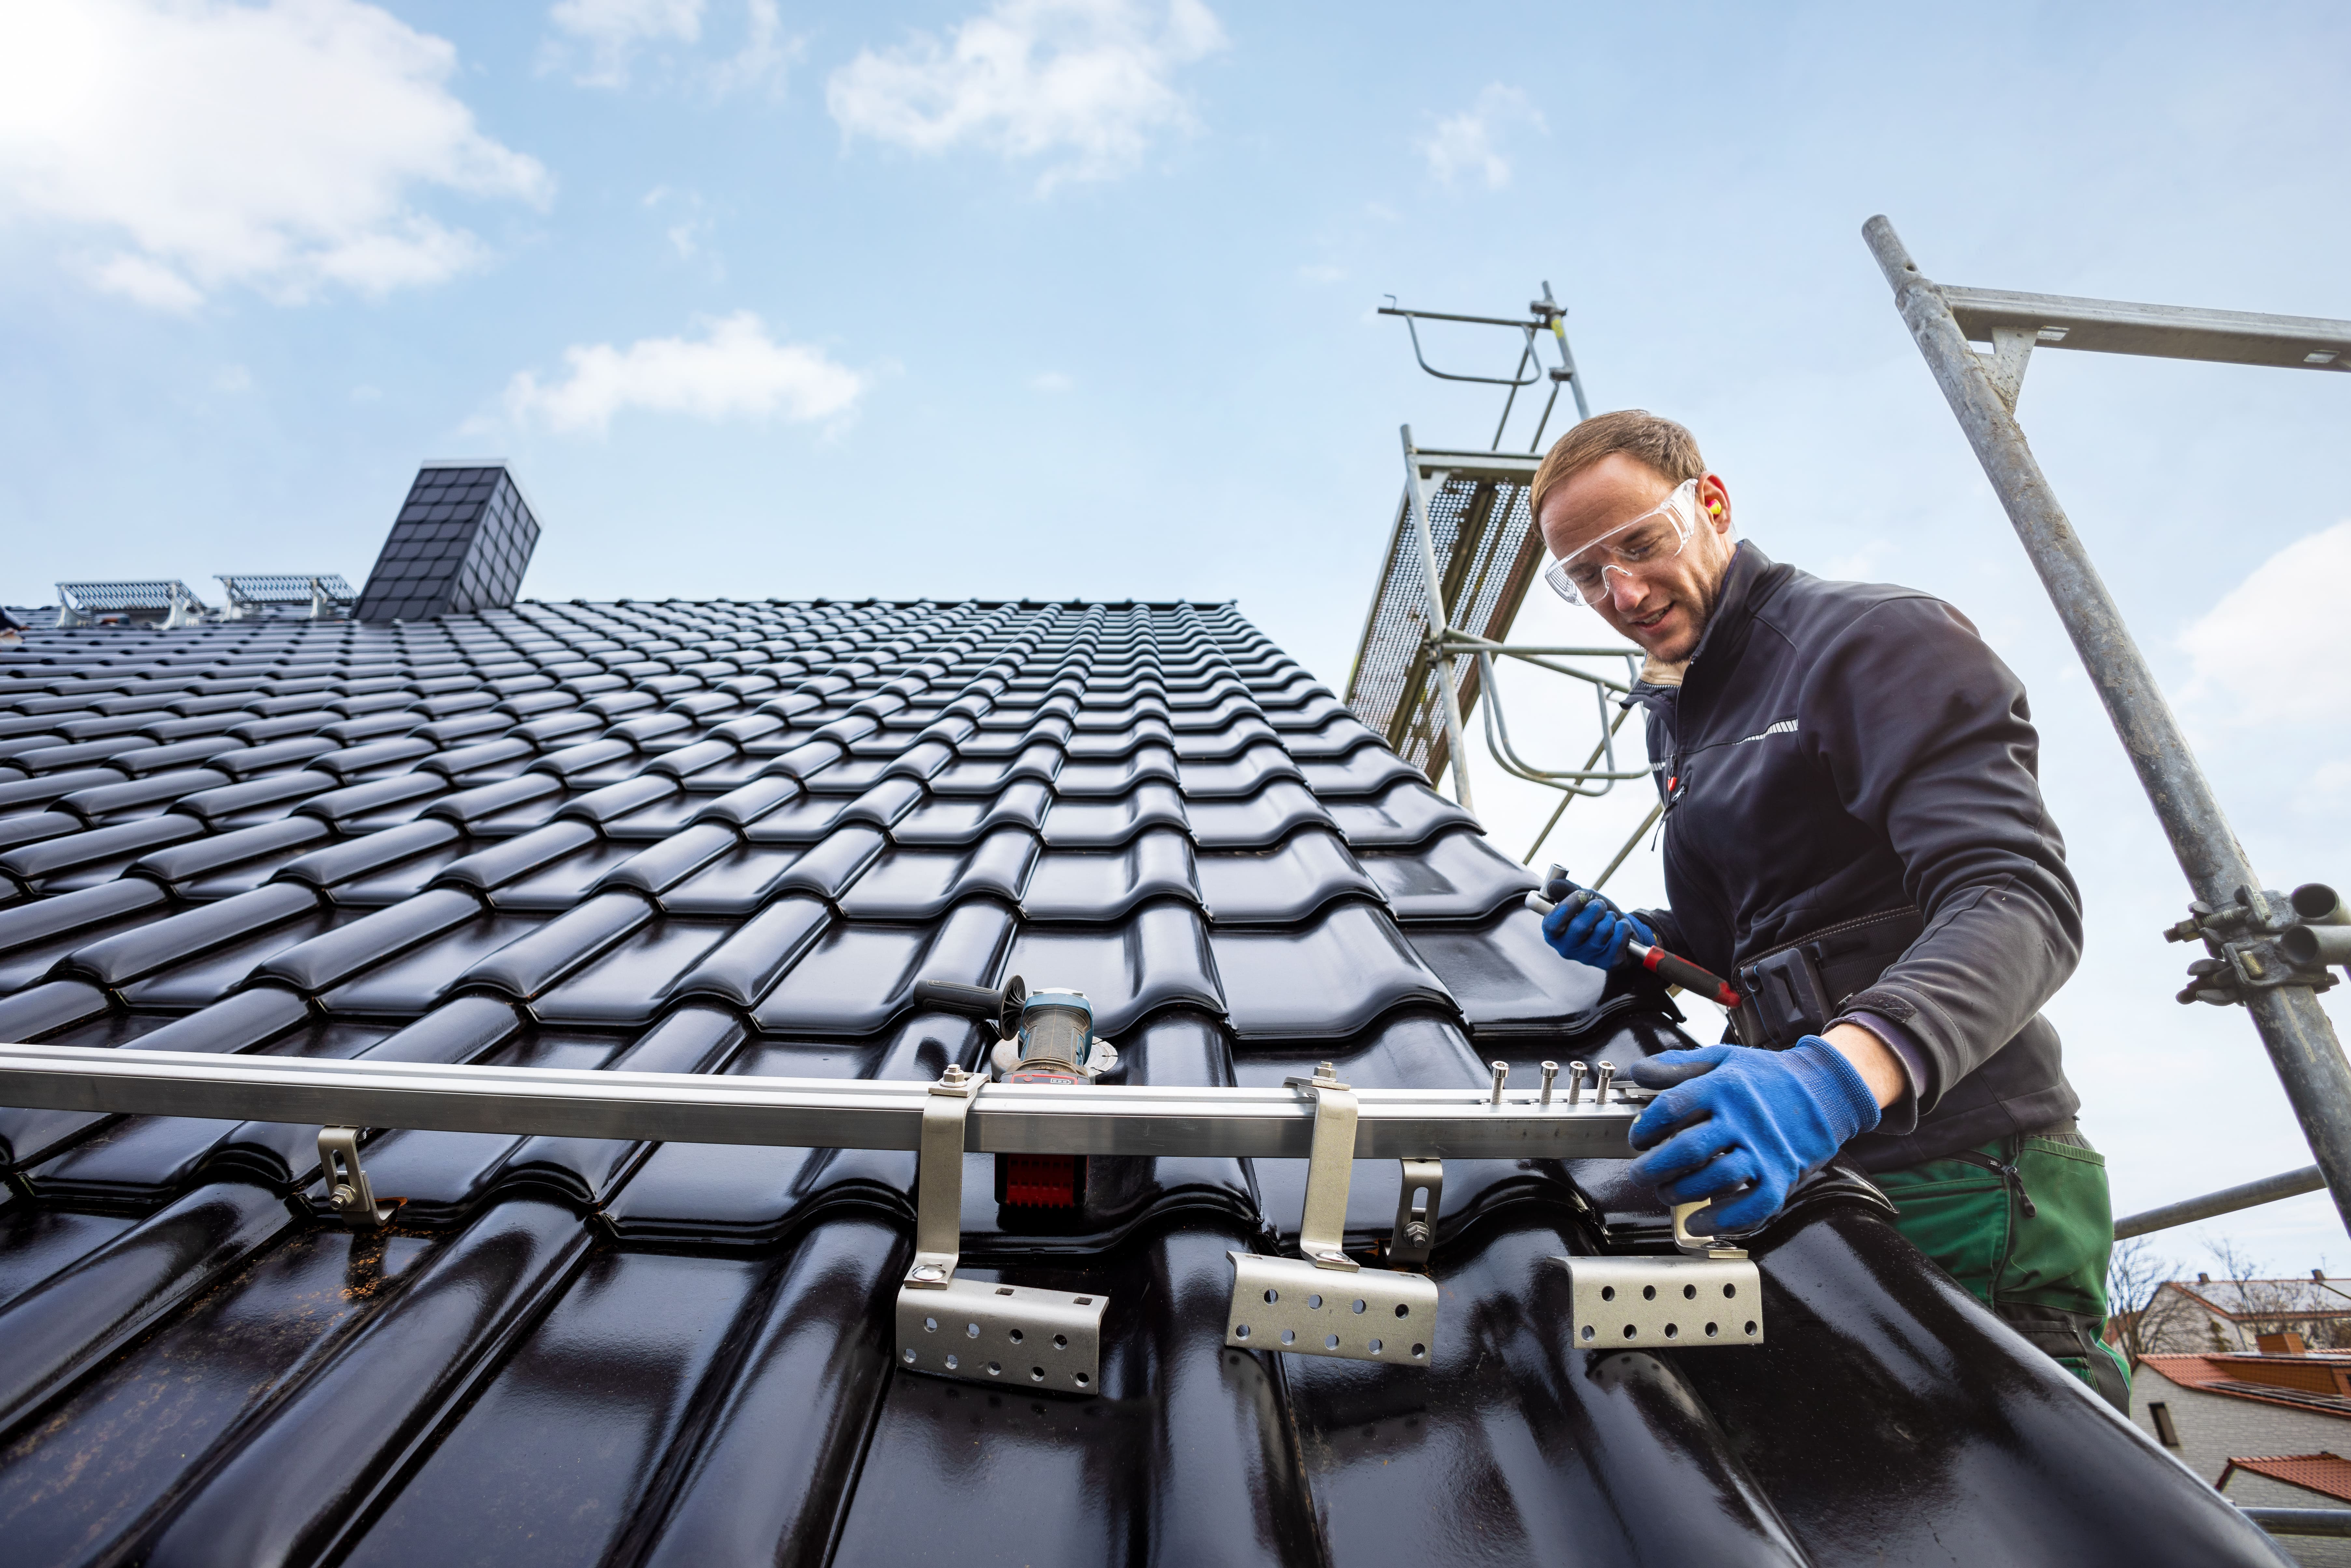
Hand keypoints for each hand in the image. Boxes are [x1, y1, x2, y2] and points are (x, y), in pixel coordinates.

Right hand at [1539, 884, 1653, 969]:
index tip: (1581, 894)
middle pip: (1579, 926)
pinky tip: (1619, 929)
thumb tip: (1551, 886)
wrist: (1617, 932)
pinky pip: (1620, 937)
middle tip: (1599, 905)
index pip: (1551, 924)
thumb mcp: (1579, 900)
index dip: (1567, 906)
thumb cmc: (1593, 915)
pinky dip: (1623, 926)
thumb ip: (1564, 890)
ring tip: (1609, 919)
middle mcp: (1567, 950)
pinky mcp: (1609, 962)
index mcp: (1553, 935)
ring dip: (1610, 917)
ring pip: (1603, 930)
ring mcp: (1588, 958)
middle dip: (1595, 908)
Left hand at [1624, 1038, 1881, 1231]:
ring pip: (1717, 1179)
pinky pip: (1754, 1205)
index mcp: (1724, 1087)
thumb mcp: (1721, 1058)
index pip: (1672, 1107)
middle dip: (1654, 1167)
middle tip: (1640, 1174)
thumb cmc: (1767, 1077)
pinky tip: (1698, 1221)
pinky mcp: (1782, 1175)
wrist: (1824, 1090)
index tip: (1638, 1138)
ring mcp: (1765, 1150)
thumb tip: (1637, 1071)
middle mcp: (1744, 1119)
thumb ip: (1677, 1064)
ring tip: (1666, 1193)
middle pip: (1689, 1149)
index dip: (1646, 1127)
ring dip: (1682, 1192)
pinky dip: (1722, 1219)